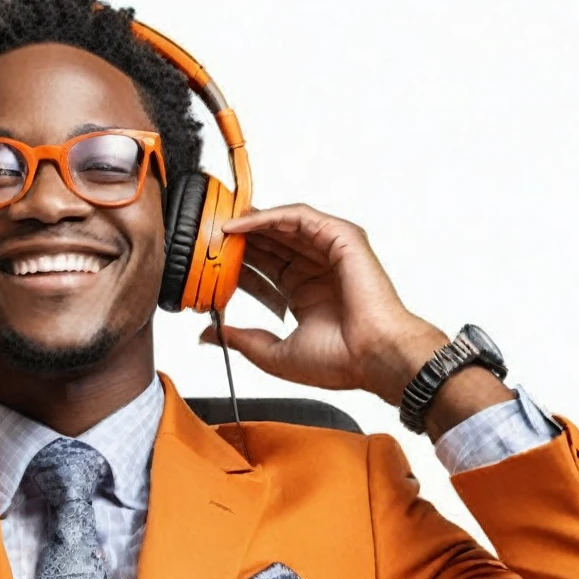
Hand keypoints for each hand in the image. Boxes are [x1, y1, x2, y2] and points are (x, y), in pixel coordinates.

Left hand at [202, 203, 446, 404]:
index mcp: (304, 296)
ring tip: (219, 225)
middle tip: (207, 237)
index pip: (263, 272)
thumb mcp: (273, 353)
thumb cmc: (340, 361)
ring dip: (250, 224)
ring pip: (282, 227)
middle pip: (270, 245)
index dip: (235, 266)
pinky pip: (299, 218)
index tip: (206, 265)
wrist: (372, 357)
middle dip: (239, 240)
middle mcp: (316, 271)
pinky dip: (269, 217)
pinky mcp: (341, 238)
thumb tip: (209, 334)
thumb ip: (241, 339)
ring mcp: (329, 253)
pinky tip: (243, 224)